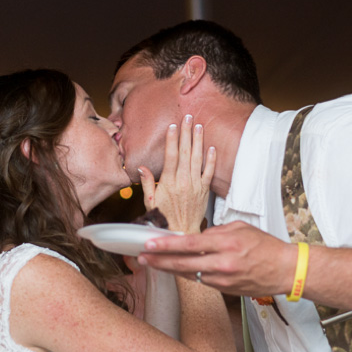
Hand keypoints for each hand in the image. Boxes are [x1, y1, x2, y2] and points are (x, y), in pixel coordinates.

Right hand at [137, 115, 215, 233]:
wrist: (182, 233)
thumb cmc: (163, 218)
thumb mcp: (149, 201)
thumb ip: (147, 183)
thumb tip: (141, 167)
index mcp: (168, 182)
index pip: (171, 156)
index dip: (172, 140)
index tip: (173, 126)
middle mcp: (183, 182)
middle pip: (185, 152)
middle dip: (186, 133)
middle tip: (188, 117)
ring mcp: (195, 185)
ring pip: (197, 159)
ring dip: (198, 141)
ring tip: (199, 126)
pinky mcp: (204, 191)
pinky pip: (209, 172)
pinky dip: (211, 159)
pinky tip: (211, 147)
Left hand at [138, 220, 296, 297]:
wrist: (286, 270)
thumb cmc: (266, 247)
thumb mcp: (241, 228)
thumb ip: (217, 231)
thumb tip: (197, 235)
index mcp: (226, 244)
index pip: (188, 244)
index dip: (165, 246)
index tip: (148, 244)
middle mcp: (223, 263)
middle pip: (183, 264)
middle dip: (159, 261)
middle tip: (141, 258)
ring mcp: (224, 280)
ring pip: (189, 275)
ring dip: (171, 269)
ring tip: (154, 263)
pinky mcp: (226, 290)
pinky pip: (202, 282)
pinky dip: (189, 275)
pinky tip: (178, 270)